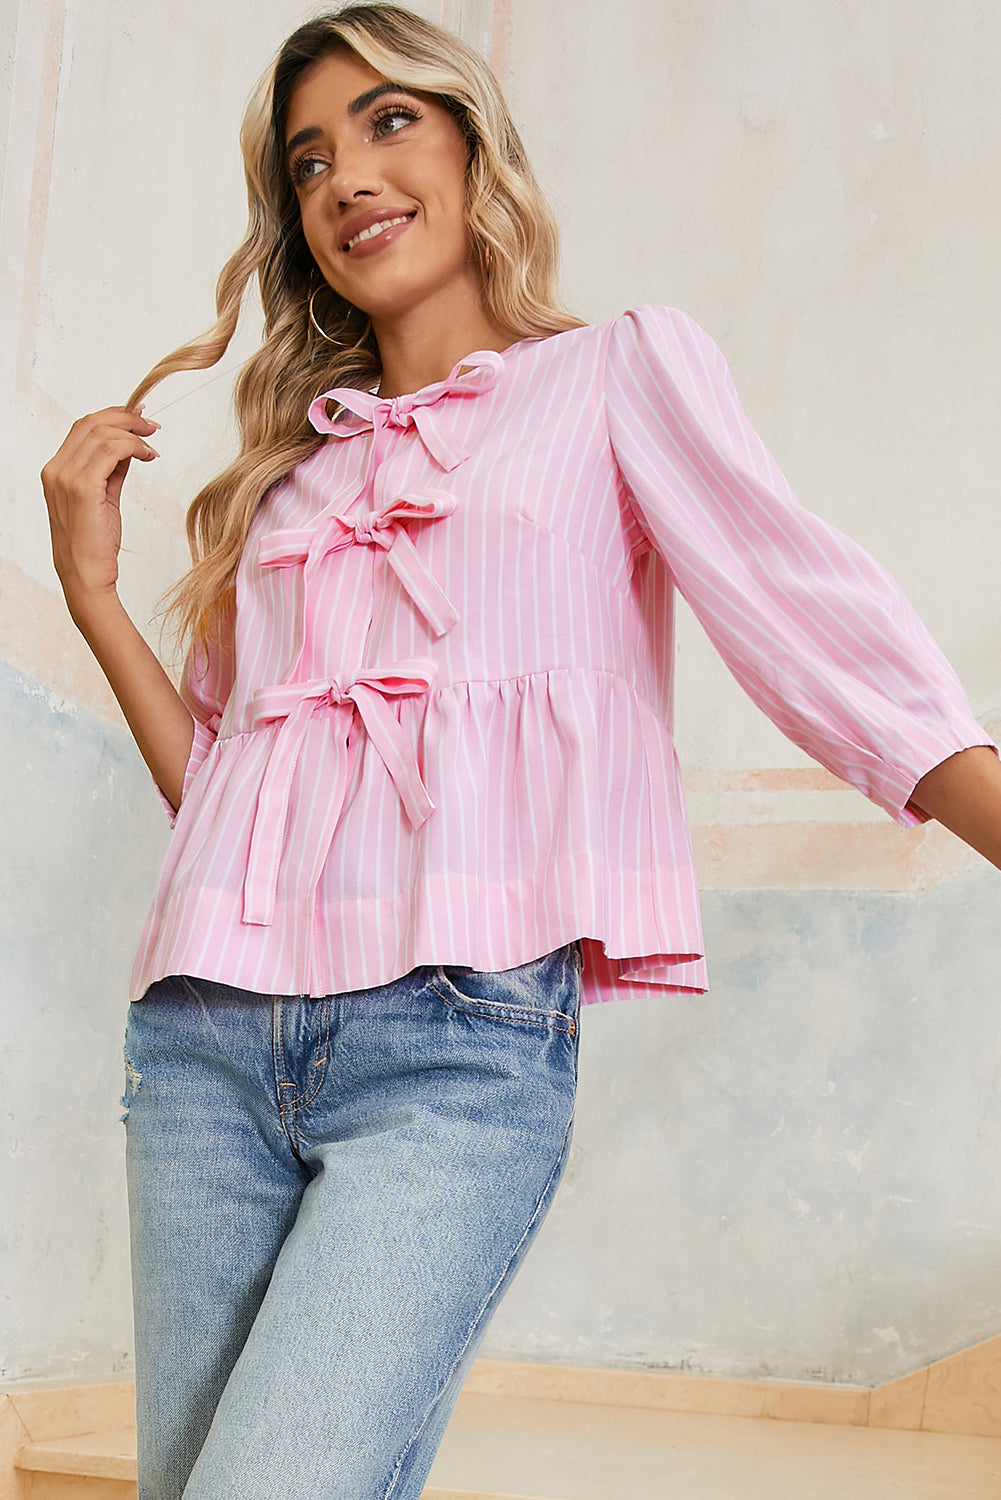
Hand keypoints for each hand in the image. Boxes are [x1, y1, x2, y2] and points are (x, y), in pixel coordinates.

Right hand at [40, 406, 159, 614]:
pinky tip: (148, 456)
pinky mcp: (83, 487)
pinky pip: (111, 450)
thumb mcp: (103, 498)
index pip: (81, 428)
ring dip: (132, 432)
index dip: (112, 416)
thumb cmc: (94, 544)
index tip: (138, 416)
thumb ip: (111, 471)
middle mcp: (56, 470)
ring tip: (152, 443)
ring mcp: (66, 477)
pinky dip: (133, 446)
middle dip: (125, 418)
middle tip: (151, 425)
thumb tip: (130, 448)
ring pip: (101, 432)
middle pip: (90, 423)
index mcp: (56, 471)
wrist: (86, 576)